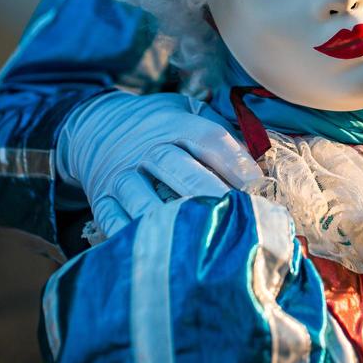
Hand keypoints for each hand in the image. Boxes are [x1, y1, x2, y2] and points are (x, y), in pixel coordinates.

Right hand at [56, 90, 261, 235]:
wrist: (98, 125)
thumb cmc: (160, 125)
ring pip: (142, 196)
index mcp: (175, 124)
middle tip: (234, 214)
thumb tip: (263, 159)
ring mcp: (121, 175)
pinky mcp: (102, 199)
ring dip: (169, 217)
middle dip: (207, 190)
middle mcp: (147, 148)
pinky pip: (113, 219)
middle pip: (176, 167)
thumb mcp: (188, 111)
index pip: (207, 138)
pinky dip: (132, 235)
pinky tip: (156, 251)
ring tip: (196, 237)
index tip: (257, 185)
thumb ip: (222, 131)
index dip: (233, 160)